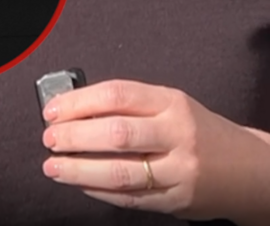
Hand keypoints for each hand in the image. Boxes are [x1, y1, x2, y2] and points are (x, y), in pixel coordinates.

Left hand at [41, 79, 265, 221]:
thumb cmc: (198, 130)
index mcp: (171, 101)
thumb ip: (132, 106)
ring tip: (53, 166)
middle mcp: (176, 133)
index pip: (118, 95)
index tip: (53, 109)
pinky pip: (130, 198)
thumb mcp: (171, 105)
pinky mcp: (176, 200)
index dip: (80, 102)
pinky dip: (100, 192)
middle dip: (75, 136)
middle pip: (116, 133)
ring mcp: (178, 170)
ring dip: (80, 170)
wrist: (246, 168)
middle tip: (49, 138)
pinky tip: (81, 184)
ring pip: (121, 171)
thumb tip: (77, 110)